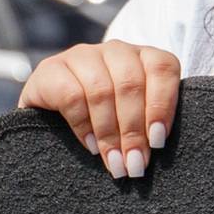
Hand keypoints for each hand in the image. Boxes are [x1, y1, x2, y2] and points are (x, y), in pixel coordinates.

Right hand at [19, 41, 179, 178]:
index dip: (163, 104)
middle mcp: (114, 50)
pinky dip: (83, 125)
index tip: (158, 141)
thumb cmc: (103, 121)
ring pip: (101, 90)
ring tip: (114, 161)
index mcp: (142, 57)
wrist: (50, 116)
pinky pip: (71, 95)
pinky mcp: (50, 69)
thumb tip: (153, 149)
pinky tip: (90, 146)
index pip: (163, 67)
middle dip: (134, 130)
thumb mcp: (130, 119)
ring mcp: (81, 56)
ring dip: (110, 132)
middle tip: (134, 164)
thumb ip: (146, 125)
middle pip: (131, 83)